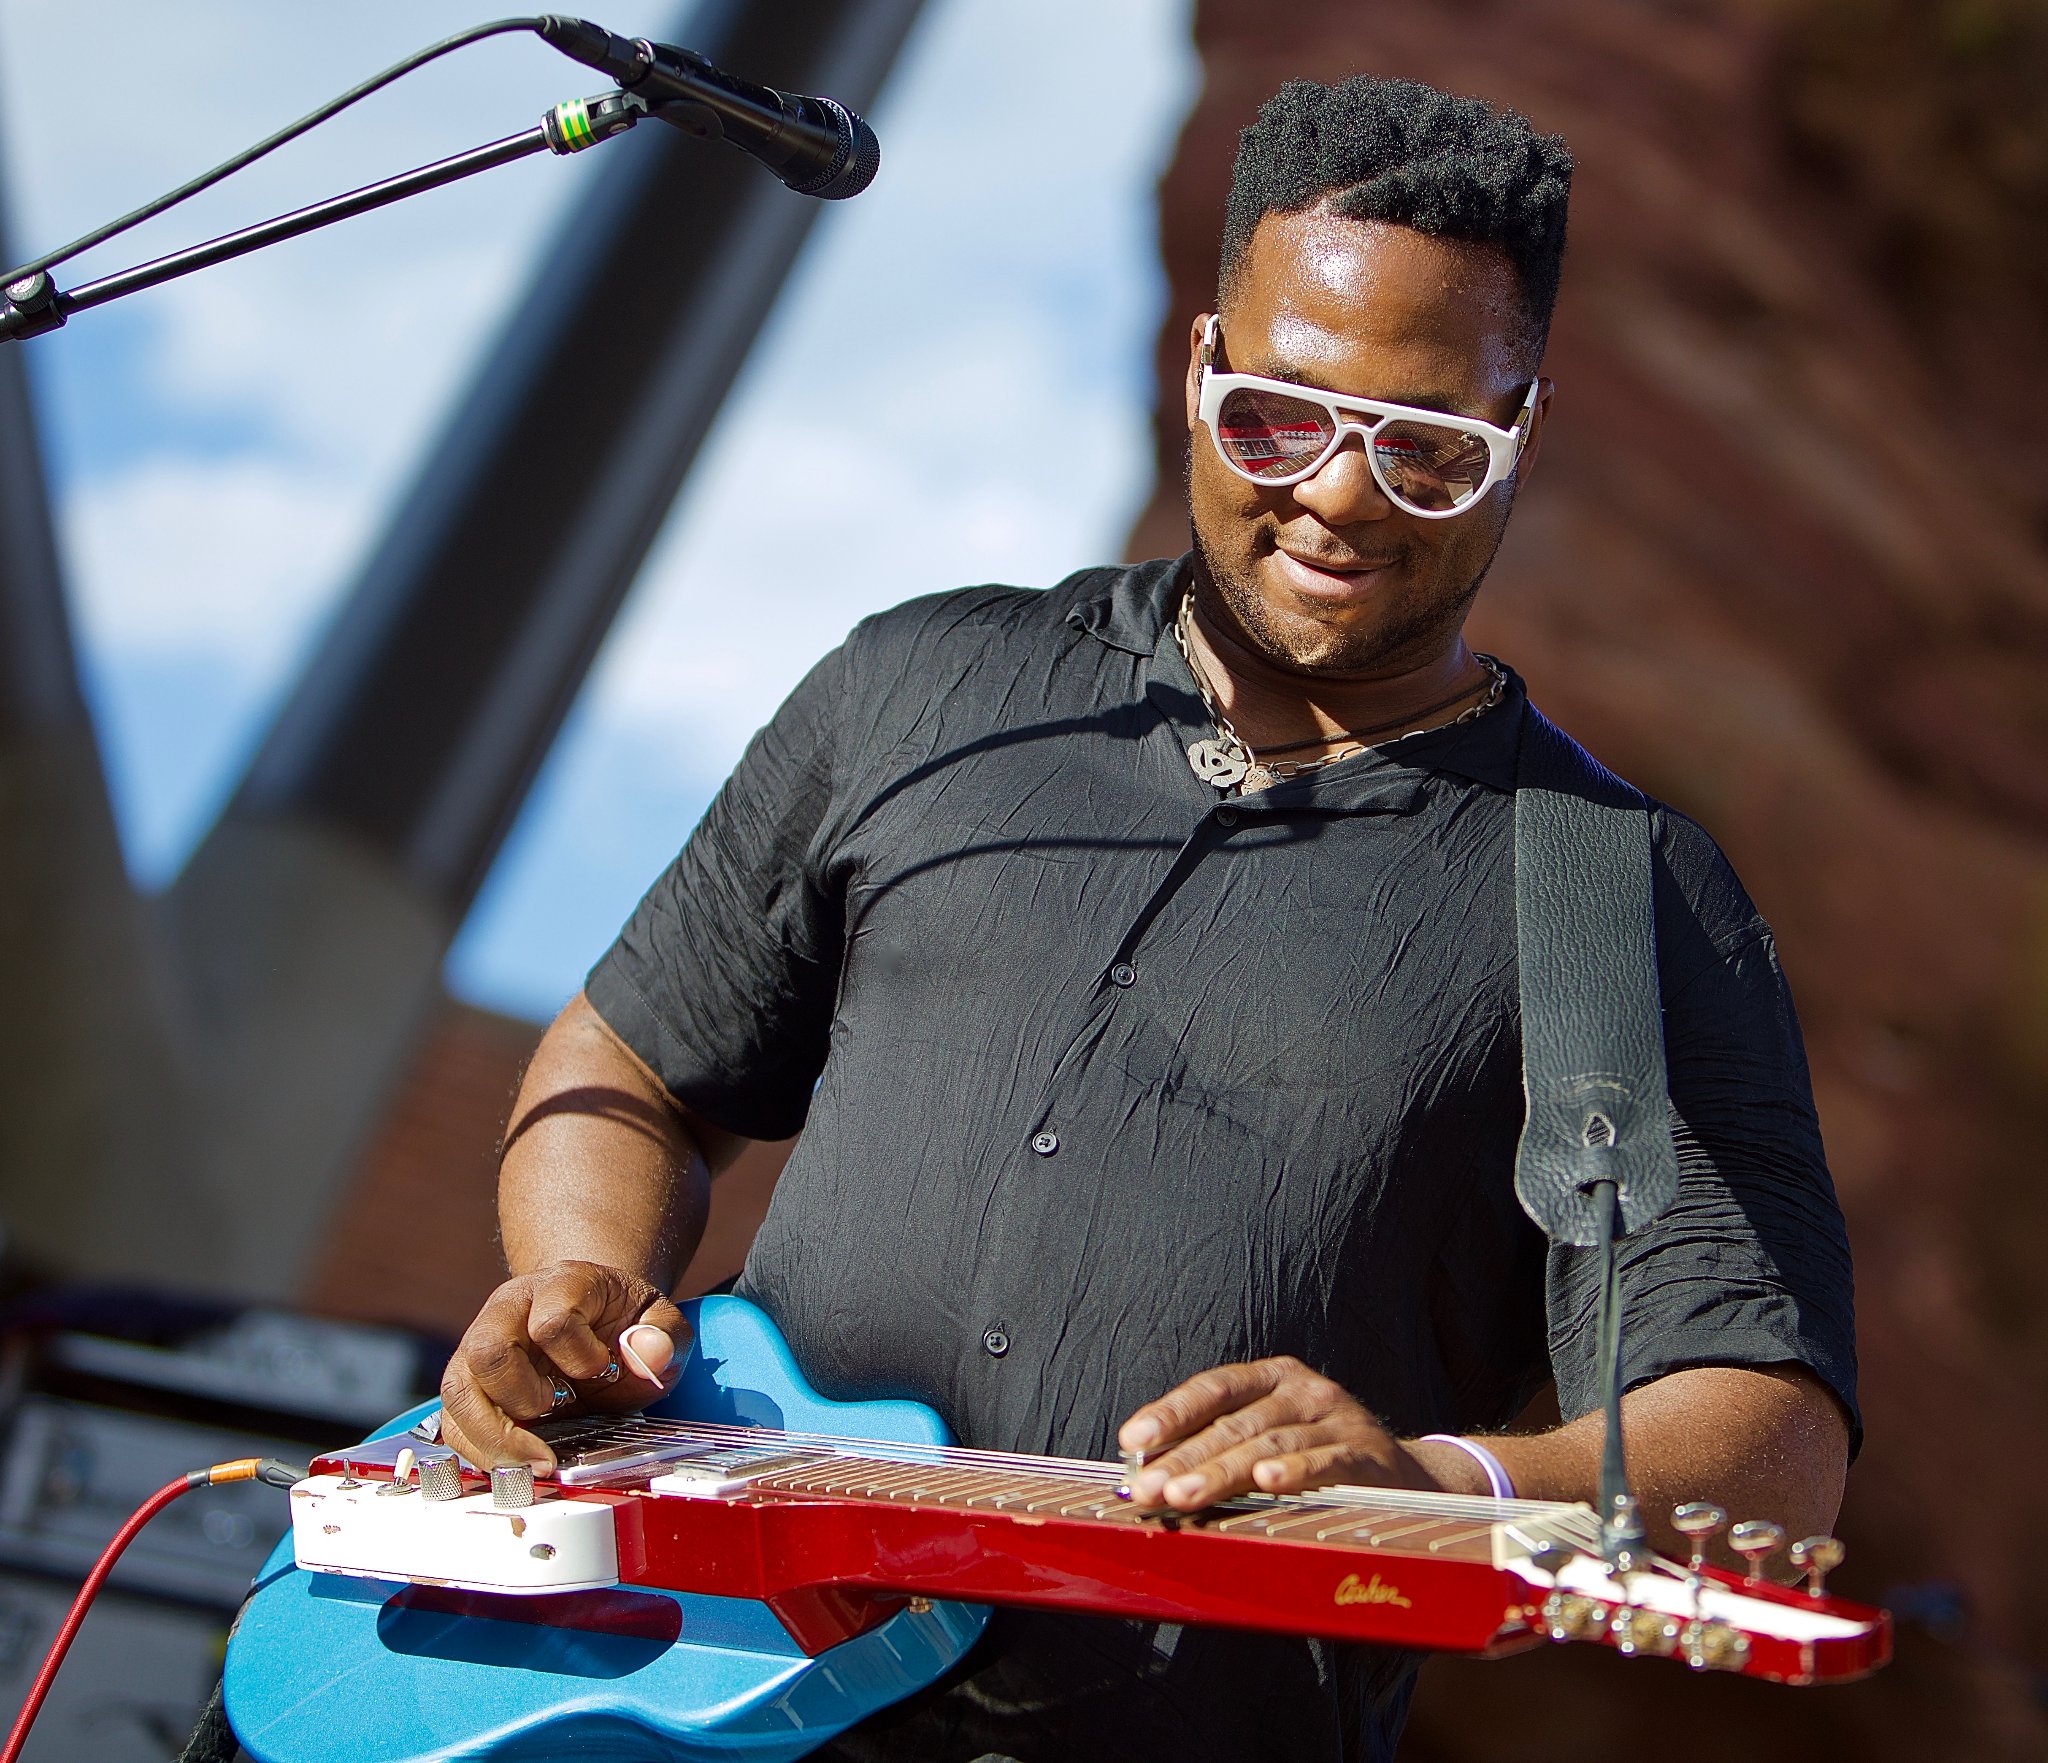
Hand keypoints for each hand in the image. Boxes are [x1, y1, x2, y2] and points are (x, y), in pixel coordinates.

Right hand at [439, 1260, 688, 1470]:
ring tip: (536, 1459)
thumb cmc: (624, 1325)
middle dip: (523, 1400)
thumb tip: (648, 1353)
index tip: (601, 1372)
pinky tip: (516, 1465)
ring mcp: (480, 1345)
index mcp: (560, 1285)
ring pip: (458, 1390)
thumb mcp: (660, 1323)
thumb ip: (664, 1337)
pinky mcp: (468, 1384)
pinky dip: (480, 1452)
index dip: (578, 1358)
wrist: (593, 1323)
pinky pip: (452, 1422)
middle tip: (559, 1413)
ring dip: (495, 1437)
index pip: (550, 1322)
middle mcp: (509, 1309)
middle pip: (487, 1352)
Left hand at [1117, 1357, 1428, 1510]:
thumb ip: (1220, 1448)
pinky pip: (1325, 1462)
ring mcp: (1337, 1418)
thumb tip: (1148, 1473)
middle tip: (1146, 1489)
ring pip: (1269, 1444)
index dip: (1171, 1411)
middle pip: (1234, 1424)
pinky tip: (1266, 1485)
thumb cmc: (1319, 1458)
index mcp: (1272, 1378)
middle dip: (1184, 1457)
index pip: (1214, 1388)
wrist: (1409, 1479)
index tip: (1131, 1441)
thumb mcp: (1272, 1439)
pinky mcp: (1367, 1453)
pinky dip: (1294, 1473)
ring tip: (1183, 1495)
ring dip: (1221, 1473)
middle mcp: (1303, 1390)